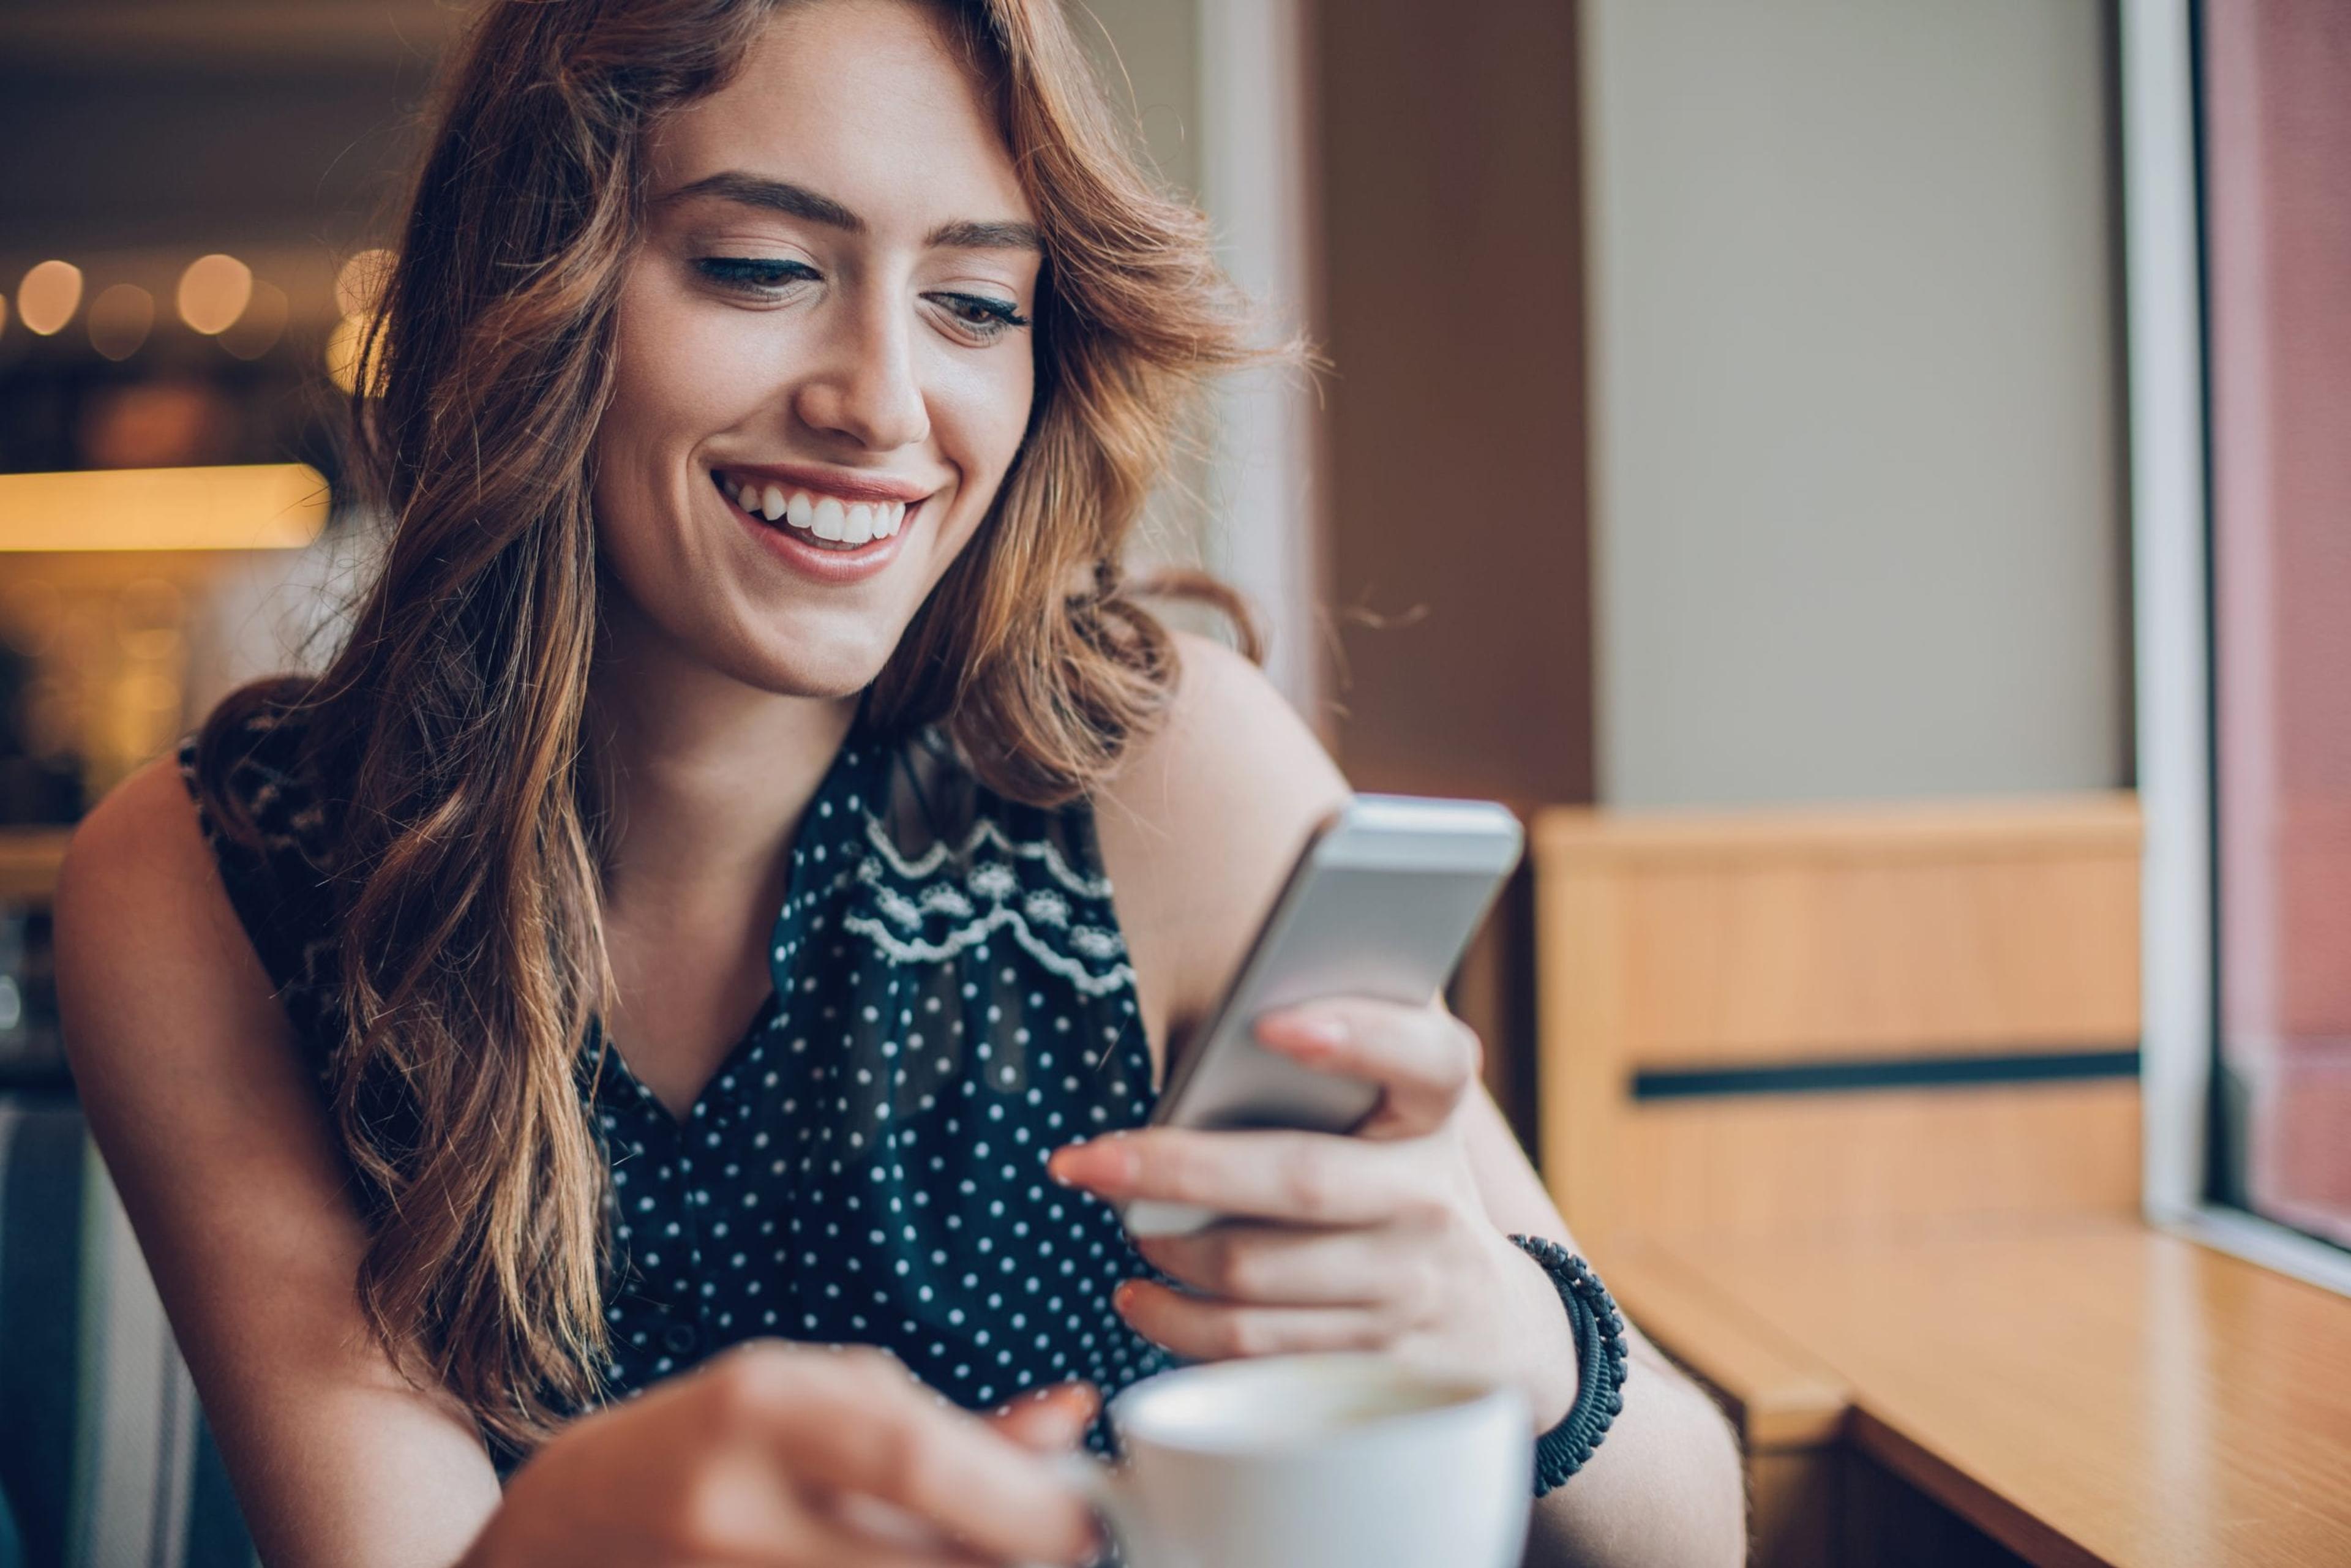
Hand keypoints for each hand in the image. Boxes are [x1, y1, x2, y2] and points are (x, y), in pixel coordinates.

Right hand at [463, 1342, 1098, 1566]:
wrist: (555, 1539)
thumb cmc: (704, 1448)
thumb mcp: (813, 1398)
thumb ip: (945, 1423)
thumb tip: (1074, 1422)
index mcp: (756, 1409)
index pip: (915, 1461)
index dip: (1021, 1502)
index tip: (1085, 1521)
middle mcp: (731, 1510)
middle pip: (921, 1561)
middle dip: (1014, 1556)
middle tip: (1060, 1546)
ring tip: (983, 1550)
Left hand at [1047, 1000, 1581, 1430]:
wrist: (1491, 1325)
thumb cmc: (1401, 1187)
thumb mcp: (1396, 1122)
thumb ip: (1330, 1076)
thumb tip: (1203, 1053)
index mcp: (1436, 1117)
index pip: (1427, 1059)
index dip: (1358, 1033)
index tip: (1270, 1019)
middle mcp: (1431, 1202)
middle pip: (1298, 1179)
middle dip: (1175, 1168)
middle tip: (1083, 1161)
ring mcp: (1407, 1292)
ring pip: (1256, 1276)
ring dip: (1166, 1252)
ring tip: (1124, 1226)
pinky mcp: (1373, 1365)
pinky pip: (1254, 1349)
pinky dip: (1179, 1325)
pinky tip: (1143, 1297)